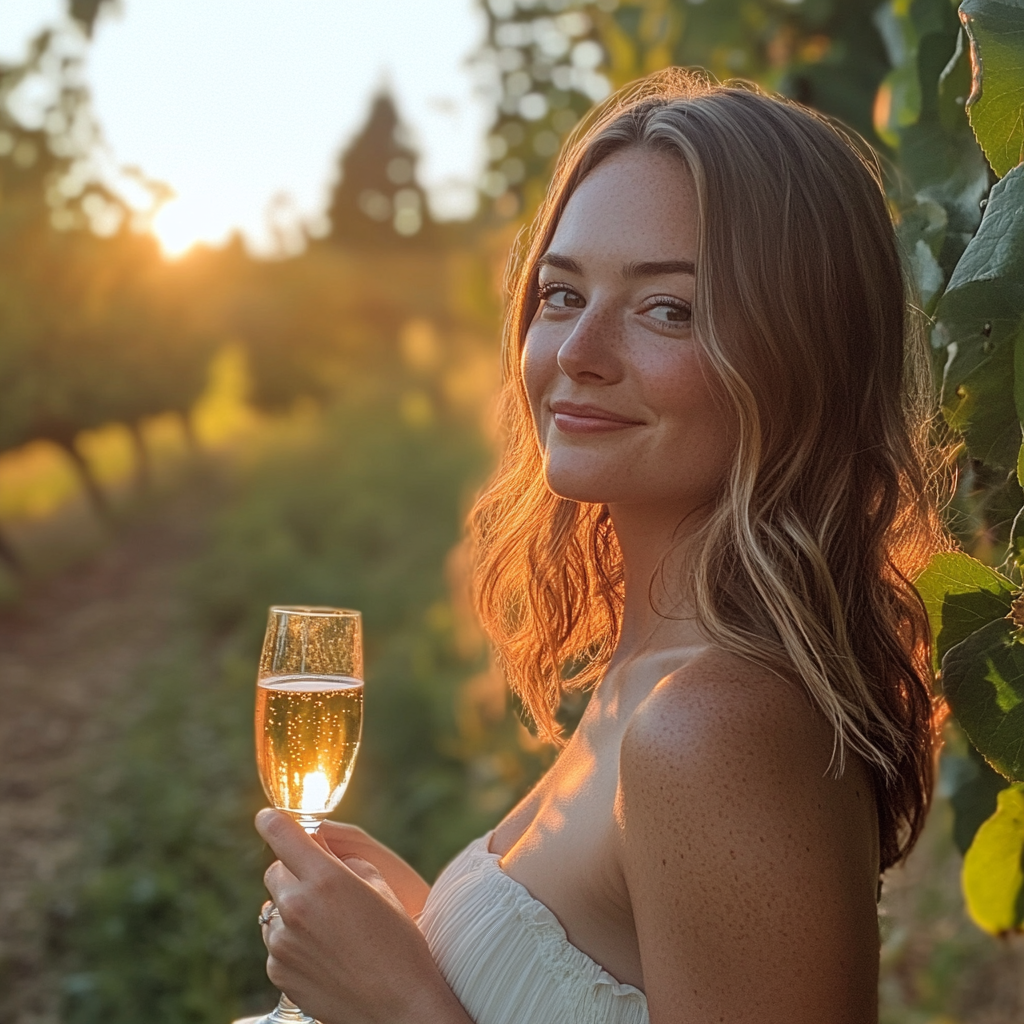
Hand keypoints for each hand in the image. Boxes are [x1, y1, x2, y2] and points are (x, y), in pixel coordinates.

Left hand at [256, 809, 470, 1023]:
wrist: (399, 1007)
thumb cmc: (400, 942)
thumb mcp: (381, 886)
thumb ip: (344, 860)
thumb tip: (320, 847)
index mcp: (324, 879)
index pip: (280, 833)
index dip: (273, 821)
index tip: (269, 817)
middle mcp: (295, 908)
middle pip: (274, 871)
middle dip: (294, 870)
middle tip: (322, 884)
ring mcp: (282, 944)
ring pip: (273, 909)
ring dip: (292, 908)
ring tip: (329, 927)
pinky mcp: (278, 972)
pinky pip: (276, 943)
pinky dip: (293, 940)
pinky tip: (325, 952)